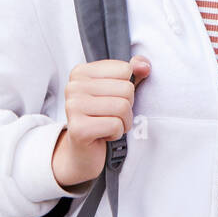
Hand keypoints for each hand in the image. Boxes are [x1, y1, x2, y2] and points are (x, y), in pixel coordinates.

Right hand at [51, 56, 150, 189]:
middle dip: (127, 107)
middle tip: (111, 116)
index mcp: (81, 72)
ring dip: (123, 121)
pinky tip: (104, 135)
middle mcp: (74, 86)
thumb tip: (144, 65)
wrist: (82, 151)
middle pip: (126, 89)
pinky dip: (116, 133)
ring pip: (123, 107)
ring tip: (109, 125)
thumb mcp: (119, 90)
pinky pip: (116, 125)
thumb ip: (134, 72)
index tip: (111, 99)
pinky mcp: (78, 128)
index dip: (126, 87)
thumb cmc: (102, 117)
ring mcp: (73, 107)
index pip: (124, 69)